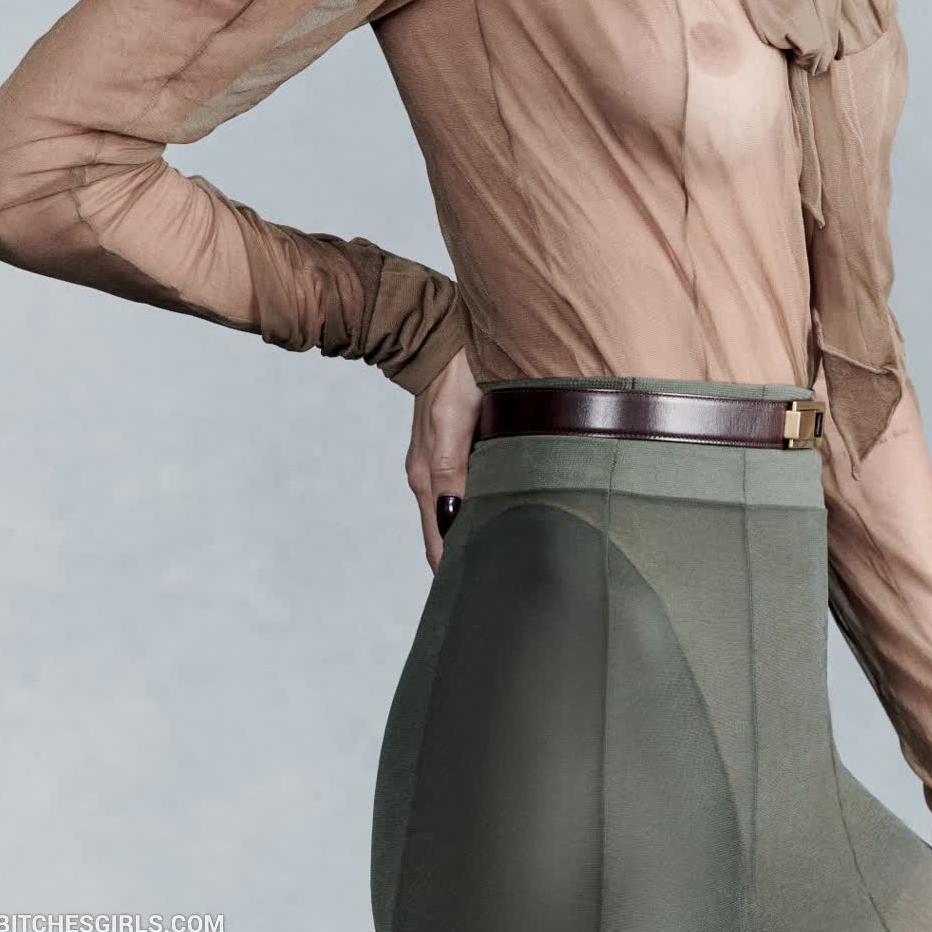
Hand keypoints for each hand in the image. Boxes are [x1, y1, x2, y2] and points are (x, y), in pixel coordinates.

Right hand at [404, 348, 481, 572]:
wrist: (440, 335)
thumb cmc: (455, 374)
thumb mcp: (454, 422)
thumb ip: (450, 470)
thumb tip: (452, 518)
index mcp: (428, 478)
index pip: (438, 544)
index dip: (454, 573)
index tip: (477, 596)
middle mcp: (429, 478)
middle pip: (445, 535)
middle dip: (467, 561)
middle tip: (499, 587)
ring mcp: (437, 465)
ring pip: (455, 514)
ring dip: (473, 536)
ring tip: (503, 560)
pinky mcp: (449, 451)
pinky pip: (460, 492)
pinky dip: (476, 510)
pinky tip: (498, 515)